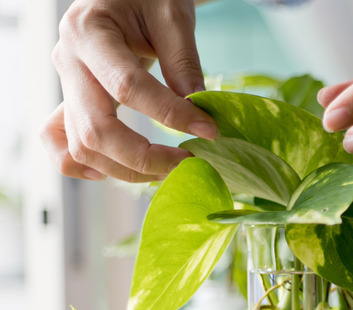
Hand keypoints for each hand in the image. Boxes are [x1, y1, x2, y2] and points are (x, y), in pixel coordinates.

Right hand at [43, 0, 217, 182]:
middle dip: (146, 157)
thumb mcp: (173, 15)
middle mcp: (68, 61)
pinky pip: (62, 144)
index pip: (128, 87)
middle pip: (96, 129)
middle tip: (190, 162)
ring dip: (126, 169)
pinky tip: (123, 169)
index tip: (209, 131)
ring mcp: (66, 84)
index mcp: (89, 32)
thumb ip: (183, 62)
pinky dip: (87, 166)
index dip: (170, 115)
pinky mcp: (71, 101)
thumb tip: (198, 111)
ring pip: (81, 146)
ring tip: (170, 169)